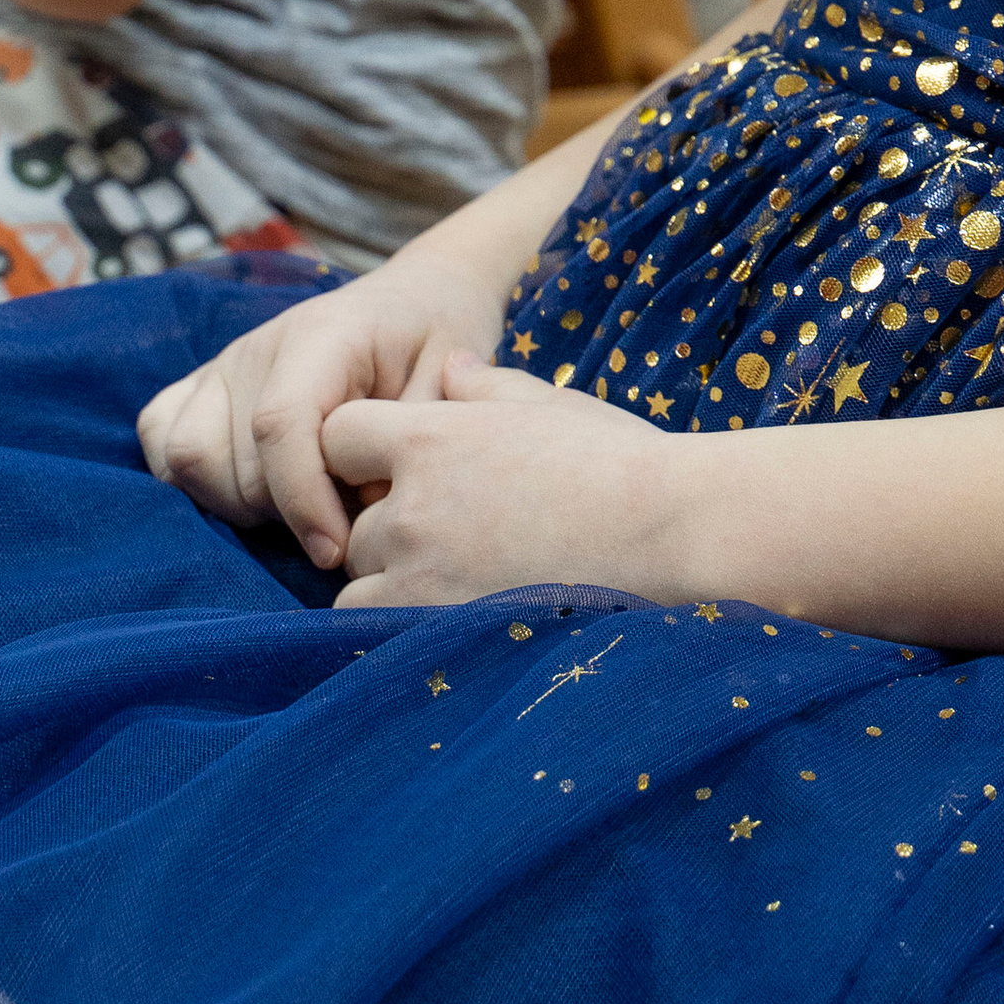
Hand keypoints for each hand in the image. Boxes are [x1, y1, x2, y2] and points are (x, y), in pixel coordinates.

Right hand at [136, 239, 511, 564]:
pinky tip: (254, 493)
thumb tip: (361, 507)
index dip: (301, 501)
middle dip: (283, 513)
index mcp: (322, 335)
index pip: (280, 424)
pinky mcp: (203, 385)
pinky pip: (160, 437)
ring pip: (185, 459)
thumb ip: (406, 442)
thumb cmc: (436, 342)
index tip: (337, 552)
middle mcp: (258, 347)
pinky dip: (195, 481)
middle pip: (233, 459)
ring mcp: (224, 364)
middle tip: (339, 521)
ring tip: (299, 504)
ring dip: (239, 504)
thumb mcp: (450, 383)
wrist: (414, 299)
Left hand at [325, 353, 682, 607]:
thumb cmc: (619, 460)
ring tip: (453, 584)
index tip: (390, 469)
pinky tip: (457, 619)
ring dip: (388, 586)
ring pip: (357, 587)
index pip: (336, 436)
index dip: (356, 451)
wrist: (667, 531)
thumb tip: (453, 366)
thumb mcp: (548, 404)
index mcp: (430, 436)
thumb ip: (485, 387)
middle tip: (444, 538)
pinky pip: (381, 637)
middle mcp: (410, 505)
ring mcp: (419, 575)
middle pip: (350, 523)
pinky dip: (405, 630)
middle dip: (384, 530)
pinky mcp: (438, 630)